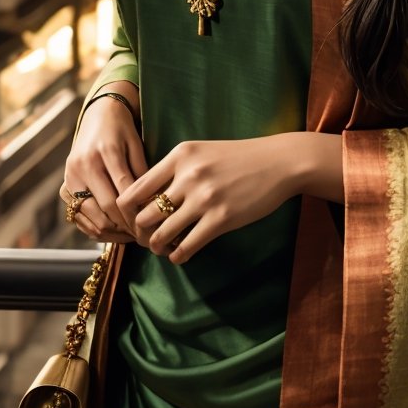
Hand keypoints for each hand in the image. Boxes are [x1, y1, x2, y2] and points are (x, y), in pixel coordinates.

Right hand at [60, 90, 147, 242]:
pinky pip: (78, 218)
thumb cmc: (122, 130)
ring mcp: (70, 178)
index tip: (153, 226)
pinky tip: (114, 231)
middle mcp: (83, 166)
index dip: (138, 214)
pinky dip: (95, 228)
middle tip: (144, 236)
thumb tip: (152, 205)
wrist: (98, 115)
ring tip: (131, 235)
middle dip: (127, 226)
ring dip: (112, 231)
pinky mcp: (63, 187)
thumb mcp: (136, 145)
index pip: (123, 193)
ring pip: (90, 217)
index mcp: (105, 153)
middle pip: (106, 208)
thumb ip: (142, 174)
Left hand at [116, 135, 301, 263]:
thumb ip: (175, 169)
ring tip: (163, 249)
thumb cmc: (240, 158)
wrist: (280, 162)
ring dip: (158, 247)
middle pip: (143, 215)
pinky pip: (187, 246)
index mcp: (180, 156)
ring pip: (161, 234)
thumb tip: (146, 198)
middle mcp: (188, 175)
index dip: (127, 212)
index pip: (134, 189)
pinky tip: (181, 256)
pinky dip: (178, 256)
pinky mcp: (222, 218)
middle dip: (141, 233)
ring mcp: (205, 198)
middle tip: (147, 239)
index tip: (134, 221)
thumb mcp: (202, 152)